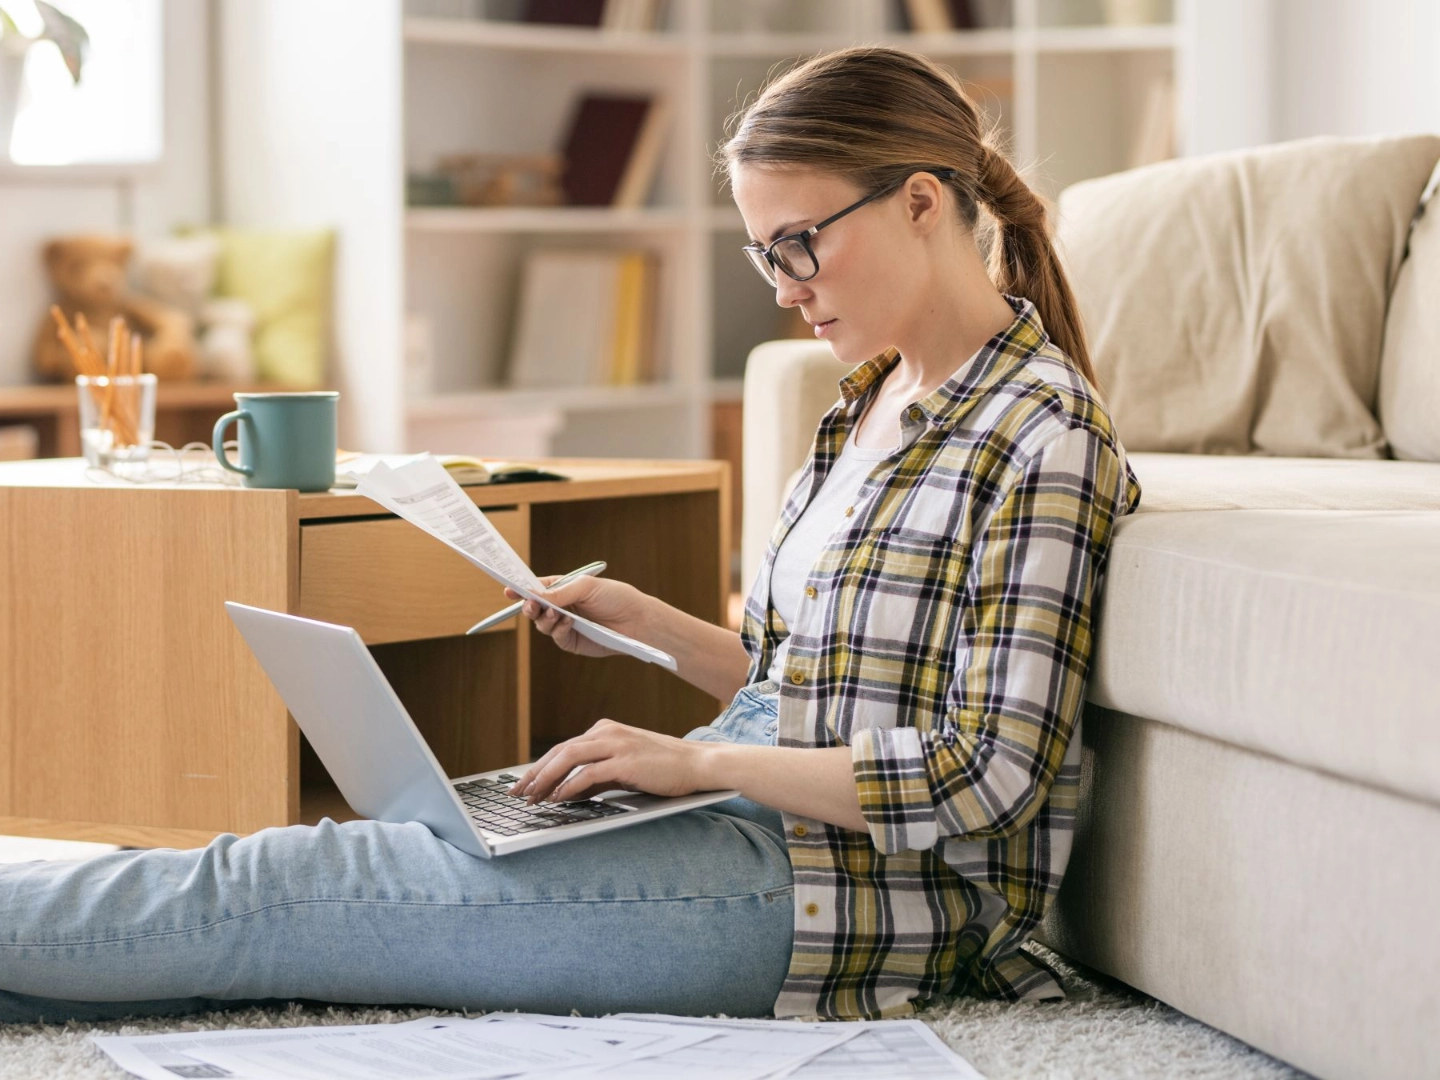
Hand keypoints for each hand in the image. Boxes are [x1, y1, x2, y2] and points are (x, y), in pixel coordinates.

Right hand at [504, 575, 648, 659]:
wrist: (638, 621)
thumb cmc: (616, 597)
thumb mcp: (586, 587)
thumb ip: (560, 592)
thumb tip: (534, 596)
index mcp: (564, 588)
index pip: (538, 587)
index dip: (522, 588)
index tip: (508, 589)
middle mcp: (563, 606)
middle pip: (535, 607)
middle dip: (529, 606)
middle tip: (530, 605)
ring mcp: (566, 625)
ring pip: (542, 624)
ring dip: (544, 618)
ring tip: (556, 613)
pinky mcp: (573, 642)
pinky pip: (556, 637)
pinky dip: (558, 630)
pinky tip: (568, 622)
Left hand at [509, 719, 707, 802]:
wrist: (697, 764)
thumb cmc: (663, 768)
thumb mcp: (624, 768)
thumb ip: (597, 776)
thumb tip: (568, 791)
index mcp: (605, 731)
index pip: (563, 748)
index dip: (540, 767)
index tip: (524, 784)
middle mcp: (607, 733)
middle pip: (559, 751)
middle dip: (534, 773)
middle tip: (517, 792)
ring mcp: (616, 744)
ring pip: (568, 758)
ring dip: (546, 779)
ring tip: (532, 797)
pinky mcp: (625, 761)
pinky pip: (588, 773)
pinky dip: (569, 786)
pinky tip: (558, 799)